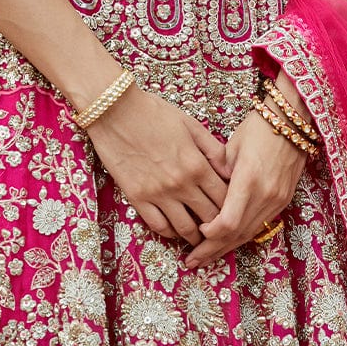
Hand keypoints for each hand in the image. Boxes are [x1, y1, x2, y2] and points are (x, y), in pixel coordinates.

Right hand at [85, 84, 229, 248]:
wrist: (114, 110)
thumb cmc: (154, 112)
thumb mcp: (191, 125)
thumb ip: (214, 150)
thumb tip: (231, 173)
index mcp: (197, 165)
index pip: (225, 198)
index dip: (231, 207)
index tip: (231, 209)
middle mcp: (181, 184)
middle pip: (209, 217)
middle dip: (218, 224)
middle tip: (219, 226)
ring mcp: (158, 193)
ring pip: (185, 228)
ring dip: (196, 235)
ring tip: (199, 234)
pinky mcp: (138, 198)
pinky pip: (158, 226)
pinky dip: (170, 233)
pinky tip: (175, 229)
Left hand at [184, 104, 306, 268]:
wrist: (293, 120)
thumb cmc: (257, 127)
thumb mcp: (231, 146)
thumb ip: (217, 172)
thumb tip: (202, 193)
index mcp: (248, 180)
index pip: (228, 222)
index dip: (210, 234)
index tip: (196, 232)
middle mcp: (265, 195)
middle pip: (237, 235)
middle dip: (213, 250)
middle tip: (192, 262)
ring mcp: (277, 200)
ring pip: (249, 234)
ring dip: (226, 248)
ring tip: (205, 258)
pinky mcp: (283, 201)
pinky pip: (259, 225)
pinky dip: (241, 236)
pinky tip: (226, 241)